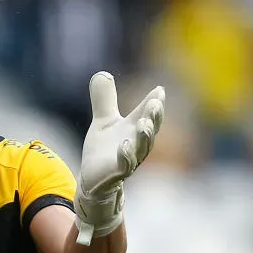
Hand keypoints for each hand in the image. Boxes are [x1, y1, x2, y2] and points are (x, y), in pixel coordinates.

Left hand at [75, 71, 164, 244]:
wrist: (92, 178)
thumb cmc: (103, 150)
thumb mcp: (103, 121)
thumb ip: (104, 99)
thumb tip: (102, 74)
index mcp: (135, 129)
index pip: (148, 114)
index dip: (154, 103)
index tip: (159, 90)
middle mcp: (136, 144)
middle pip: (151, 130)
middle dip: (154, 117)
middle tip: (155, 103)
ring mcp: (128, 159)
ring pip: (142, 148)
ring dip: (145, 136)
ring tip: (144, 123)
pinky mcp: (116, 173)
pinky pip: (124, 165)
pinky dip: (125, 155)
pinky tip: (124, 145)